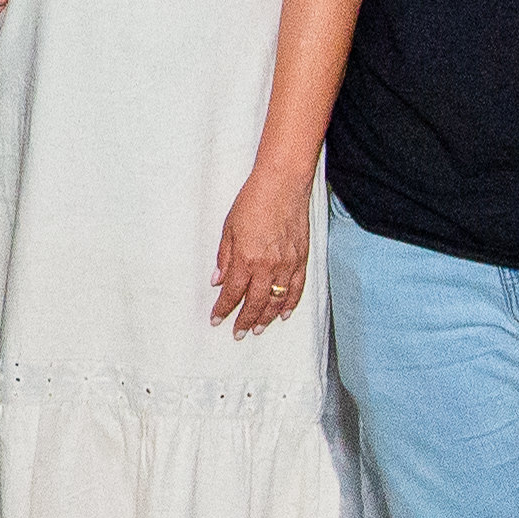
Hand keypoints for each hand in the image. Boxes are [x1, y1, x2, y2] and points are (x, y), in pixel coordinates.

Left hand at [210, 164, 312, 335]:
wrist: (283, 184)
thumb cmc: (253, 201)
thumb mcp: (229, 228)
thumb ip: (224, 257)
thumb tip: (218, 280)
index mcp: (246, 258)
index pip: (232, 293)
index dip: (223, 308)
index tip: (217, 318)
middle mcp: (267, 266)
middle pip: (254, 302)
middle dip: (245, 320)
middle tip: (238, 332)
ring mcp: (287, 264)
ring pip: (276, 300)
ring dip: (266, 317)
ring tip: (258, 329)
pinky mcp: (302, 259)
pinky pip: (297, 289)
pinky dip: (290, 304)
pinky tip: (283, 314)